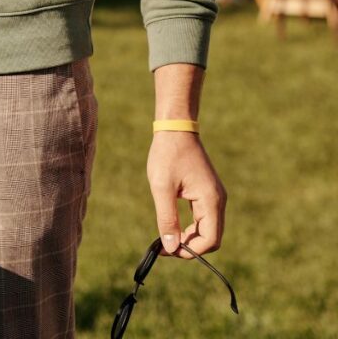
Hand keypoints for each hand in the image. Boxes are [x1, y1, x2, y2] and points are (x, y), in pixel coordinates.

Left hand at [147, 131, 226, 258]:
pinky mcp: (207, 193)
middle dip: (190, 246)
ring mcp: (214, 197)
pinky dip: (190, 227)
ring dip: (189, 237)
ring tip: (166, 238)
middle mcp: (218, 200)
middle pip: (211, 237)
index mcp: (211, 200)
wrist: (175, 130)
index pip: (210, 240)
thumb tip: (171, 247)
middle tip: (165, 247)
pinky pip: (203, 218)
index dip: (191, 250)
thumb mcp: (161, 188)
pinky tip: (173, 226)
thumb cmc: (167, 156)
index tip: (168, 251)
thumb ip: (167, 218)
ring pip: (207, 229)